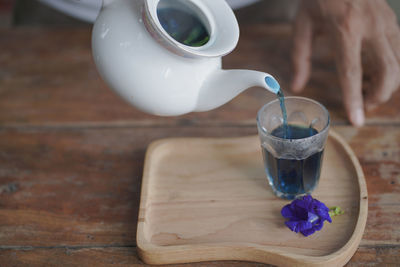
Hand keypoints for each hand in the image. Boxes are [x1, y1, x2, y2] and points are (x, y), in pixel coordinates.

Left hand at [291, 0, 399, 125]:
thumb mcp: (303, 24)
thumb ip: (300, 56)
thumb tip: (296, 86)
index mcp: (345, 29)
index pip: (352, 72)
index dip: (354, 99)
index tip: (357, 121)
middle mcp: (371, 27)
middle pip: (388, 71)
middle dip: (379, 95)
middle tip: (364, 104)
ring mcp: (386, 22)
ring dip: (388, 85)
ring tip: (369, 92)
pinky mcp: (392, 20)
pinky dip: (392, 69)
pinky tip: (376, 74)